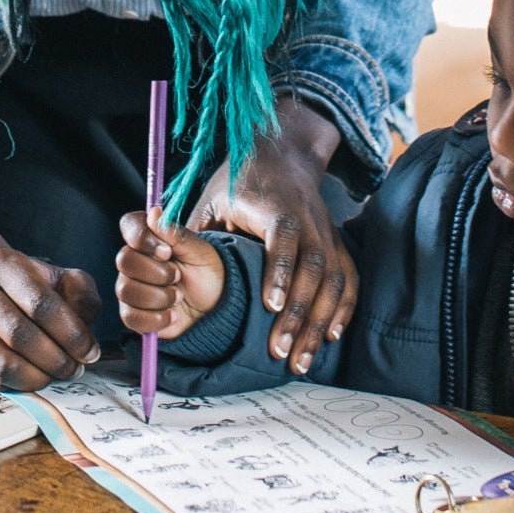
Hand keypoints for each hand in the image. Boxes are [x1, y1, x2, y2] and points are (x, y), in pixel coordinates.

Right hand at [0, 201, 103, 391]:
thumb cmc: (35, 290)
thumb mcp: (64, 281)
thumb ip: (83, 296)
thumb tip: (85, 328)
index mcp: (2, 263)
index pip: (39, 303)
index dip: (70, 333)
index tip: (90, 352)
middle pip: (18, 333)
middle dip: (56, 358)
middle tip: (76, 368)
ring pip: (2, 363)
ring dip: (39, 376)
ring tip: (58, 375)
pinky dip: (22, 385)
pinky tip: (38, 377)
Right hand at [116, 211, 226, 340]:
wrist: (215, 307)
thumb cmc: (206, 273)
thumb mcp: (199, 251)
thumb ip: (175, 233)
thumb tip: (154, 212)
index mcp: (150, 238)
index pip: (129, 226)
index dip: (142, 238)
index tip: (167, 251)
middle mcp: (135, 260)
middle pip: (124, 260)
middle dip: (157, 272)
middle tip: (179, 277)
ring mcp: (131, 287)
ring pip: (126, 290)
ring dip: (159, 296)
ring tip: (178, 297)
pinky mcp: (133, 313)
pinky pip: (130, 316)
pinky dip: (155, 318)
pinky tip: (172, 315)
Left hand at [186, 97, 357, 374]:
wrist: (281, 152)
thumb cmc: (238, 181)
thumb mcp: (211, 198)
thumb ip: (195, 232)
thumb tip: (166, 259)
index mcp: (274, 207)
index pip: (283, 239)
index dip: (280, 272)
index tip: (270, 306)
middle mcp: (307, 220)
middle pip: (313, 268)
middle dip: (299, 314)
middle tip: (279, 352)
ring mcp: (325, 232)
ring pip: (333, 279)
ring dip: (319, 322)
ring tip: (300, 359)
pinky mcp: (336, 243)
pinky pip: (348, 279)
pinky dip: (342, 308)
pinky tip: (330, 336)